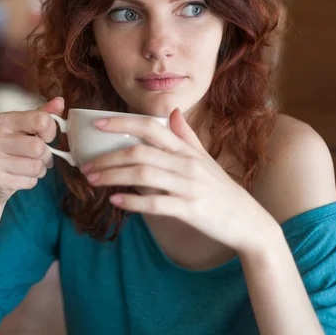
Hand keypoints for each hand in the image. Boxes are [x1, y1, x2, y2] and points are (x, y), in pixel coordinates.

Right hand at [0, 97, 64, 202]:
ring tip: (29, 167)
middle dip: (46, 155)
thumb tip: (60, 101)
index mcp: (4, 120)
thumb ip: (42, 115)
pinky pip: (30, 182)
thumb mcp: (24, 129)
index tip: (45, 137)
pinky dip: (31, 181)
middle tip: (40, 157)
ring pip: (36, 167)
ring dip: (39, 170)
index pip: (41, 120)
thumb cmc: (11, 151)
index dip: (50, 131)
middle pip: (38, 147)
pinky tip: (19, 177)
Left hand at [82, 108, 279, 254]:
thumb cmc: (222, 190)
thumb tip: (173, 112)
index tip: (98, 125)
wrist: (249, 222)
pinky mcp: (190, 209)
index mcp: (186, 149)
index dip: (122, 123)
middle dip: (108, 158)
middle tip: (86, 166)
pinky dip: (133, 202)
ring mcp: (188, 186)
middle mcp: (186, 164)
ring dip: (113, 177)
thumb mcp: (205, 159)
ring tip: (93, 182)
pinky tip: (115, 202)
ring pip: (143, 175)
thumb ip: (185, 136)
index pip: (150, 127)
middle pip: (139, 152)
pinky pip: (156, 203)